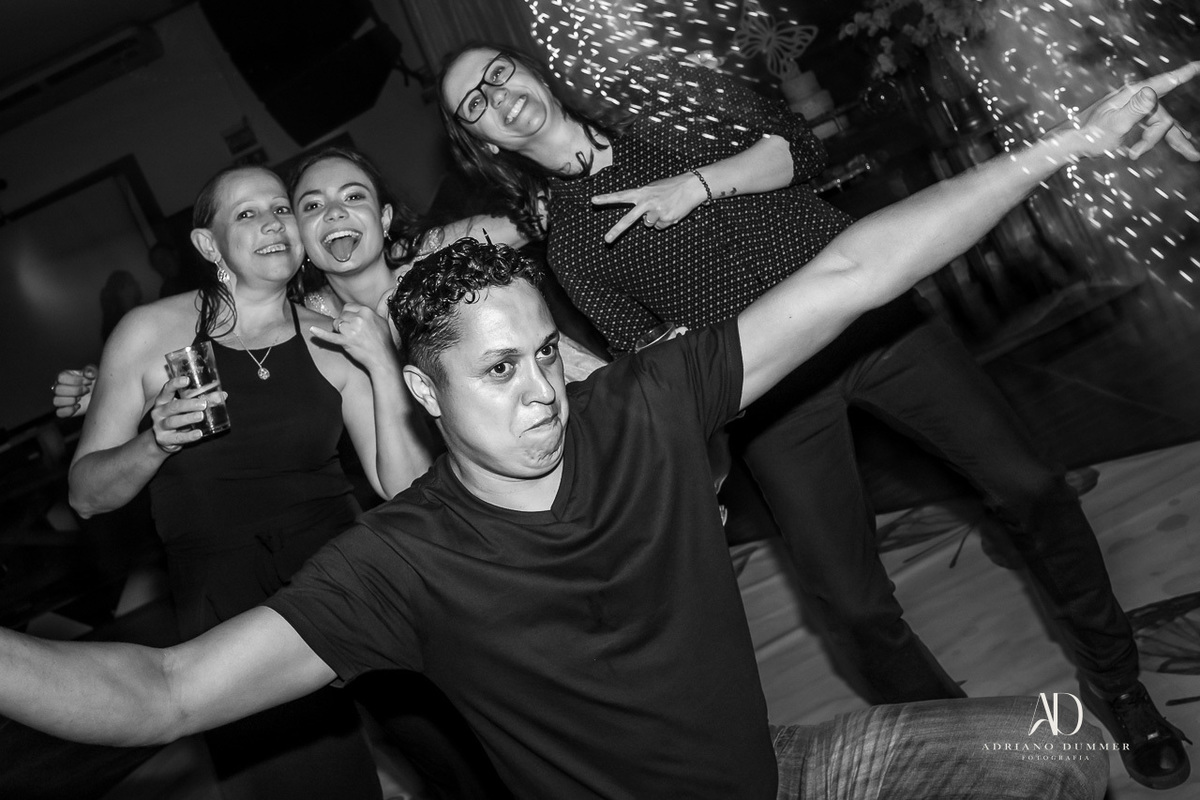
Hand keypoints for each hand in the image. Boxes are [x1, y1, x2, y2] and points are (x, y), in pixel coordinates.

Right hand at [52, 365, 96, 417]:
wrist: (102, 395)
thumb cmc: (96, 382)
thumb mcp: (96, 373)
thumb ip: (91, 370)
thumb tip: (87, 373)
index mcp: (65, 376)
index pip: (61, 377)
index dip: (75, 380)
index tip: (88, 382)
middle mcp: (59, 387)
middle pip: (57, 389)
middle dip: (76, 390)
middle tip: (87, 390)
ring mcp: (61, 399)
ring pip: (56, 401)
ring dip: (71, 400)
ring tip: (81, 398)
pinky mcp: (64, 410)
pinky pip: (59, 413)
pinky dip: (69, 410)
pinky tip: (79, 406)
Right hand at [149, 376, 219, 452]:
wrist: (163, 439)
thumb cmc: (178, 417)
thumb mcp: (186, 407)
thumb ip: (203, 400)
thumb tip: (223, 395)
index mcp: (163, 400)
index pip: (167, 389)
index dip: (176, 383)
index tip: (187, 380)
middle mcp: (159, 412)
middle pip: (173, 406)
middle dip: (189, 404)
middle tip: (204, 404)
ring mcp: (159, 426)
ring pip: (173, 421)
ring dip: (188, 418)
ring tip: (201, 416)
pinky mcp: (164, 439)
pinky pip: (178, 438)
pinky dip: (189, 436)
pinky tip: (199, 433)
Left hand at [309, 303, 396, 372]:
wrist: (383, 359)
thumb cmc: (384, 340)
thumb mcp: (384, 319)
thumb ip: (383, 304)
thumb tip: (390, 289)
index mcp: (366, 311)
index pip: (348, 307)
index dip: (349, 315)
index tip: (355, 323)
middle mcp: (358, 319)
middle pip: (341, 315)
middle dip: (344, 323)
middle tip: (354, 333)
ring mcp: (351, 331)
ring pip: (336, 324)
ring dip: (339, 330)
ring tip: (351, 338)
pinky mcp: (346, 342)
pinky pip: (330, 336)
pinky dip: (320, 334)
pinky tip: (312, 329)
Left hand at [592, 171, 709, 243]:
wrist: (691, 186)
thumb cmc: (671, 187)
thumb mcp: (653, 189)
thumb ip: (644, 200)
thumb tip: (644, 220)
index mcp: (642, 192)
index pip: (621, 196)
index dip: (606, 198)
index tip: (593, 200)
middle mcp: (646, 202)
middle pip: (628, 219)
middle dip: (616, 230)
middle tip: (606, 240)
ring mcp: (656, 212)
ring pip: (649, 225)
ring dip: (655, 219)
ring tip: (665, 207)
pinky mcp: (666, 219)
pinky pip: (660, 226)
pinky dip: (666, 221)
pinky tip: (672, 211)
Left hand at [1065, 61, 1198, 160]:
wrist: (1071, 145)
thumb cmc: (1090, 136)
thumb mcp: (1115, 124)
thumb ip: (1135, 109)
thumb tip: (1151, 92)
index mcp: (1132, 95)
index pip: (1164, 83)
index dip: (1182, 75)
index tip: (1198, 65)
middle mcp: (1135, 99)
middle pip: (1162, 116)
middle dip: (1157, 138)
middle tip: (1162, 155)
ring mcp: (1134, 110)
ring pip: (1160, 125)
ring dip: (1157, 142)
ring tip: (1193, 155)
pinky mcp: (1131, 121)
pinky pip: (1153, 128)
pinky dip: (1162, 137)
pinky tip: (1183, 140)